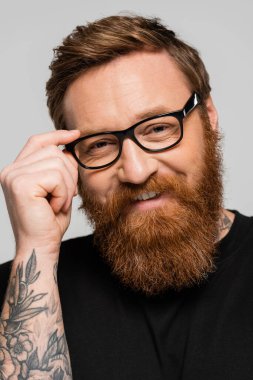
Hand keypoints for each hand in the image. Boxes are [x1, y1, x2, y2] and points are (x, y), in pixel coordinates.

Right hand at [0, 130, 79, 254]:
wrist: (40, 247)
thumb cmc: (49, 222)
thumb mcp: (57, 190)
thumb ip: (58, 168)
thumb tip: (68, 150)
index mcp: (17, 170)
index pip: (37, 142)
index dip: (57, 135)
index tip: (75, 134)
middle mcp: (10, 171)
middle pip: (53, 151)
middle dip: (69, 174)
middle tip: (65, 197)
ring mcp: (13, 176)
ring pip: (58, 162)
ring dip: (67, 186)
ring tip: (57, 204)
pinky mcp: (21, 185)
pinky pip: (56, 177)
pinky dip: (63, 194)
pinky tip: (54, 208)